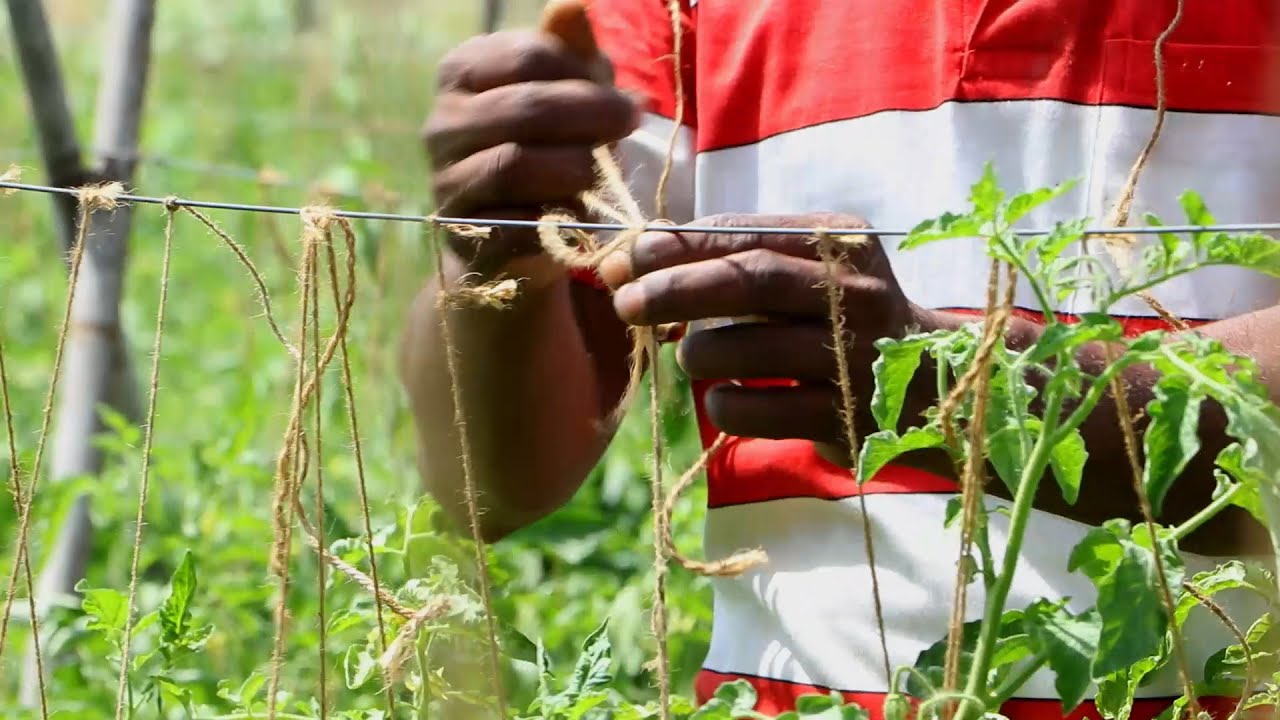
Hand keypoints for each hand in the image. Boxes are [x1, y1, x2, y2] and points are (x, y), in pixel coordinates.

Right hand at [423, 1, 639, 287]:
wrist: (514, 238)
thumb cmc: (547, 152)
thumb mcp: (565, 97)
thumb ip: (570, 54)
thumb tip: (572, 7)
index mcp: (461, 73)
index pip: (528, 57)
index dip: (584, 75)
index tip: (623, 97)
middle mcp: (442, 123)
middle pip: (525, 106)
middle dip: (590, 114)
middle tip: (631, 123)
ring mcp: (446, 180)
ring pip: (514, 163)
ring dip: (573, 167)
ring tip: (601, 173)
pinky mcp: (462, 234)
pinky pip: (514, 221)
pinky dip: (554, 217)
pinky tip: (579, 215)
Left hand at [598, 213, 934, 450]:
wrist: (939, 384)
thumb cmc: (846, 317)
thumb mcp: (810, 269)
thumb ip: (739, 258)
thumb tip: (639, 256)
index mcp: (841, 241)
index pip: (748, 233)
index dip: (680, 246)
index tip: (627, 257)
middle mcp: (856, 291)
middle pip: (751, 281)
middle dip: (676, 289)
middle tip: (625, 303)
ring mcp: (856, 355)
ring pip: (753, 349)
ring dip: (701, 353)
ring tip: (688, 355)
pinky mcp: (849, 416)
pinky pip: (764, 412)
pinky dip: (726, 406)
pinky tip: (722, 400)